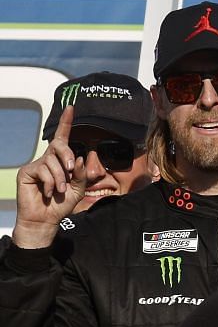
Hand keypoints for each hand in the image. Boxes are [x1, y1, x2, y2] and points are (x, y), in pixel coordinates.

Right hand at [13, 104, 85, 246]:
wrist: (46, 219)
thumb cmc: (61, 204)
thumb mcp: (78, 188)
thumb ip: (81, 173)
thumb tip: (79, 158)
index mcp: (60, 161)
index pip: (63, 138)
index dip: (66, 122)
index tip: (71, 107)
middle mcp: (47, 159)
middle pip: (59, 146)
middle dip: (68, 157)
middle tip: (71, 171)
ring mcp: (36, 164)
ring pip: (53, 162)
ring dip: (61, 179)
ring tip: (60, 191)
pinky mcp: (27, 171)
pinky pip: (44, 171)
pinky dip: (51, 183)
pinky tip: (49, 192)